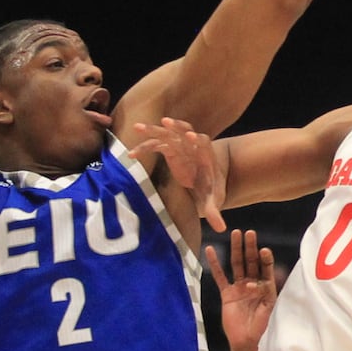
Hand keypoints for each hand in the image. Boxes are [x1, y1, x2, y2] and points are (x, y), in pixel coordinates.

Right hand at [131, 117, 224, 231]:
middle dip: (175, 127)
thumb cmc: (209, 189)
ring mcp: (179, 146)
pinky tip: (131, 154)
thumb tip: (221, 228)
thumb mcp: (211, 199)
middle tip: (165, 122)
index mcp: (204, 156)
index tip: (191, 136)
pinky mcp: (168, 149)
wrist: (204, 180)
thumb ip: (214, 211)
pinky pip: (154, 145)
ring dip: (153, 130)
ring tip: (137, 127)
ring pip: (166, 134)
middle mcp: (191, 147)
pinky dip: (144, 147)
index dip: (197, 140)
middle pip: (184, 131)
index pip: (203, 144)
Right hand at [208, 230, 276, 349]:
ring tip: (236, 233)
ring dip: (237, 249)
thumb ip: (265, 296)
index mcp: (267, 287)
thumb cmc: (262, 328)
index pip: (266, 268)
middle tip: (250, 233)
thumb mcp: (268, 310)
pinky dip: (215, 263)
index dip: (266, 259)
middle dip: (251, 247)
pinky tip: (211, 249)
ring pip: (237, 264)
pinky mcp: (227, 293)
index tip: (264, 250)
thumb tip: (257, 283)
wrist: (247, 342)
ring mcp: (240, 287)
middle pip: (252, 261)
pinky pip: (220, 276)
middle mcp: (254, 284)